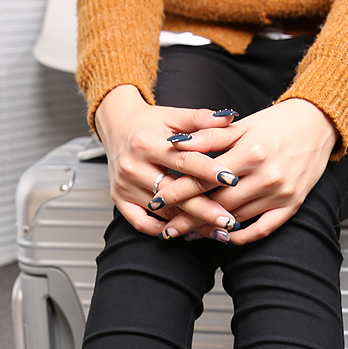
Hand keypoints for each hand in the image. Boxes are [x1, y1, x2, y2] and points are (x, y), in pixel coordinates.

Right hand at [94, 86, 242, 237]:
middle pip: (174, 193)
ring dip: (190, 224)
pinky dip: (163, 230)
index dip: (208, 171)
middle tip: (229, 220)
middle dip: (204, 209)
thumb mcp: (172, 115)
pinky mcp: (119, 200)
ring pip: (162, 212)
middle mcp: (133, 166)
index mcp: (147, 143)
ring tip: (217, 230)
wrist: (116, 127)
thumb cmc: (148, 123)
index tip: (231, 180)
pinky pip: (142, 223)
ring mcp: (125, 186)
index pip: (183, 160)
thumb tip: (230, 117)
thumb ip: (201, 118)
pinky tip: (185, 233)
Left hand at [151, 99, 337, 243]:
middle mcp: (266, 176)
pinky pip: (262, 229)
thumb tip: (175, 145)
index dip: (178, 192)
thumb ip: (208, 137)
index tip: (158, 201)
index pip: (205, 178)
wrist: (318, 123)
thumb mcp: (241, 125)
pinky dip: (241, 236)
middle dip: (189, 218)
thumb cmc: (277, 122)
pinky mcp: (292, 205)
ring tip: (188, 234)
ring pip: (236, 219)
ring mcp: (280, 194)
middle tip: (167, 229)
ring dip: (210, 229)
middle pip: (217, 204)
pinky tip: (223, 237)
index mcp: (250, 152)